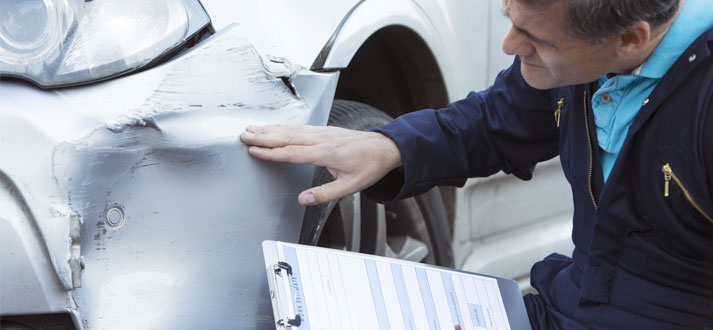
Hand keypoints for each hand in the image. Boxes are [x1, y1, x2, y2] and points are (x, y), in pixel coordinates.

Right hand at [240, 124, 401, 204]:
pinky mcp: (325, 130)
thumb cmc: (369, 166)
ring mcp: (323, 132)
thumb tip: (303, 200)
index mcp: (326, 153)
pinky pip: (299, 127)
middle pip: (287, 137)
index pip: (292, 152)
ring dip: (270, 129)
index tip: (254, 150)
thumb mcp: (350, 186)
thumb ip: (324, 194)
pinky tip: (274, 127)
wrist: (385, 148)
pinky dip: (283, 126)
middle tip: (244, 135)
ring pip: (291, 129)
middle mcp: (322, 139)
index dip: (271, 152)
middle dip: (264, 136)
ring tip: (252, 129)